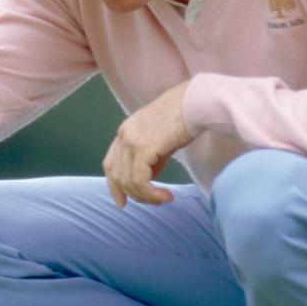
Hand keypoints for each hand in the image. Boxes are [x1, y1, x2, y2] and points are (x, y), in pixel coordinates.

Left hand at [102, 82, 193, 207]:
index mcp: (125, 131)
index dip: (114, 186)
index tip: (122, 203)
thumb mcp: (161, 138)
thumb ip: (151, 157)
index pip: (110, 164)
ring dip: (145, 197)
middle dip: (134, 194)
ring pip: (128, 181)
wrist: (196, 102)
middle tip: (154, 201)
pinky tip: (165, 196)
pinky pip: (140, 180)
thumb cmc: (184, 117)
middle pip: (117, 176)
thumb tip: (150, 177)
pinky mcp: (143, 147)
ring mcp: (131, 141)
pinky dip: (151, 194)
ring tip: (163, 199)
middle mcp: (123, 136)